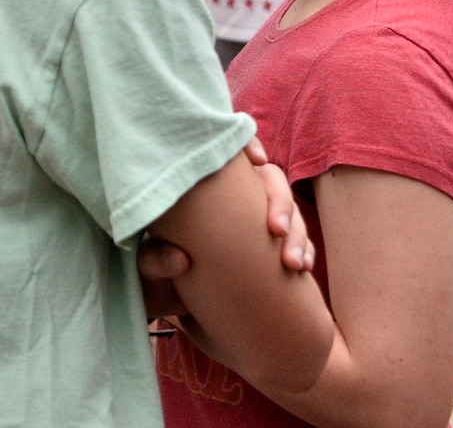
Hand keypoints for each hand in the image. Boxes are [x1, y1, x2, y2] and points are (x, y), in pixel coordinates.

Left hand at [139, 137, 310, 318]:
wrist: (177, 307)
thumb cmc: (157, 277)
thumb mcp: (147, 270)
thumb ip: (155, 261)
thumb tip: (182, 259)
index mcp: (204, 190)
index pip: (231, 153)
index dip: (248, 145)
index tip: (256, 160)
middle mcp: (236, 199)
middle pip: (271, 180)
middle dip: (280, 202)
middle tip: (275, 230)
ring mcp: (259, 221)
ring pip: (291, 213)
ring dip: (297, 234)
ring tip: (293, 264)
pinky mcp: (274, 248)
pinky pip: (300, 242)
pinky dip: (305, 252)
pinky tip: (302, 268)